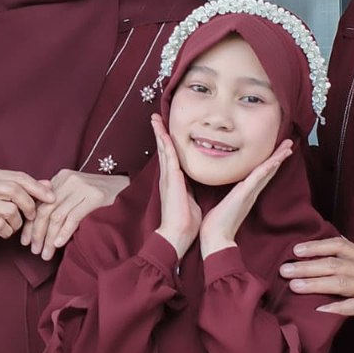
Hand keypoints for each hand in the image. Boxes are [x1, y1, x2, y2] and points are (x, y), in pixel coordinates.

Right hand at [0, 168, 54, 255]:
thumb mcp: (8, 201)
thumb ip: (27, 191)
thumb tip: (48, 184)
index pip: (18, 177)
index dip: (37, 187)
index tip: (52, 198)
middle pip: (13, 190)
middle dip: (29, 205)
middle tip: (32, 217)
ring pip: (8, 209)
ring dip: (17, 222)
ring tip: (12, 226)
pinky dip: (6, 231)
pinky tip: (3, 232)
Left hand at [23, 168, 126, 258]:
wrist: (129, 189)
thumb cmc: (101, 197)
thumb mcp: (76, 195)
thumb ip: (59, 204)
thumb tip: (37, 227)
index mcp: (61, 178)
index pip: (39, 203)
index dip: (31, 224)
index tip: (25, 242)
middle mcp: (69, 180)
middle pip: (45, 210)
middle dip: (37, 233)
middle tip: (34, 251)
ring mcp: (82, 188)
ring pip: (57, 216)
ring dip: (49, 238)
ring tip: (46, 254)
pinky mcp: (95, 197)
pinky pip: (73, 218)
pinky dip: (64, 233)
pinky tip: (59, 244)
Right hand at [150, 117, 199, 258]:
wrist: (178, 235)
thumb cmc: (186, 222)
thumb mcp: (192, 200)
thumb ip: (192, 190)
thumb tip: (198, 185)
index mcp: (174, 182)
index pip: (171, 158)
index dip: (167, 143)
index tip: (166, 131)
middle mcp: (168, 177)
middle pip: (164, 150)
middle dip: (160, 133)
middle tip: (156, 118)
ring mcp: (168, 178)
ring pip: (164, 150)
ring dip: (159, 133)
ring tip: (155, 119)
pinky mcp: (171, 179)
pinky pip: (168, 156)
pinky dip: (165, 143)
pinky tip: (163, 132)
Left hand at [198, 140, 293, 256]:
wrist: (215, 237)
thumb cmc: (216, 224)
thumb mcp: (221, 204)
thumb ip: (225, 196)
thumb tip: (220, 189)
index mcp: (245, 193)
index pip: (260, 174)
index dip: (269, 162)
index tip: (277, 151)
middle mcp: (251, 192)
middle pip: (268, 171)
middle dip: (279, 156)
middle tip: (290, 144)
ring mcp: (249, 193)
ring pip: (267, 171)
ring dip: (278, 158)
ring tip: (288, 147)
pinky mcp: (245, 194)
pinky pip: (259, 177)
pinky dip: (268, 167)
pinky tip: (276, 159)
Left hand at [280, 236, 353, 325]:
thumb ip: (353, 258)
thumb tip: (327, 249)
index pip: (340, 245)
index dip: (317, 246)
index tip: (296, 249)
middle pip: (335, 264)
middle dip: (308, 266)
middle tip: (284, 269)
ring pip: (342, 283)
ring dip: (316, 284)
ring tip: (294, 286)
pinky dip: (337, 308)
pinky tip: (319, 310)